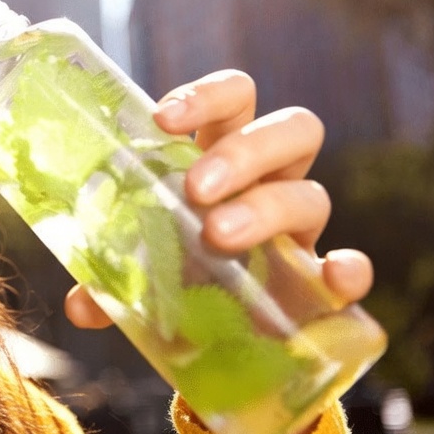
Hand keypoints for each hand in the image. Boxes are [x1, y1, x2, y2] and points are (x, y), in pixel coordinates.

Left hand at [64, 69, 373, 329]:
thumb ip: (108, 280)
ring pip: (314, 192)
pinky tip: (332, 276)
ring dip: (268, 206)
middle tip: (195, 189)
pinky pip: (354, 269)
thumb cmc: (170, 271)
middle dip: (243, 153)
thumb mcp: (136, 267)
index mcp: (222, 153)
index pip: (234, 98)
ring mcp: (301, 230)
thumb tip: (80, 307)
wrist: (210, 337)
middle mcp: (270, 180)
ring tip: (218, 233)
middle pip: (289, 130)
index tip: (163, 119)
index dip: (206, 97)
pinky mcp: (321, 281)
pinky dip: (349, 269)